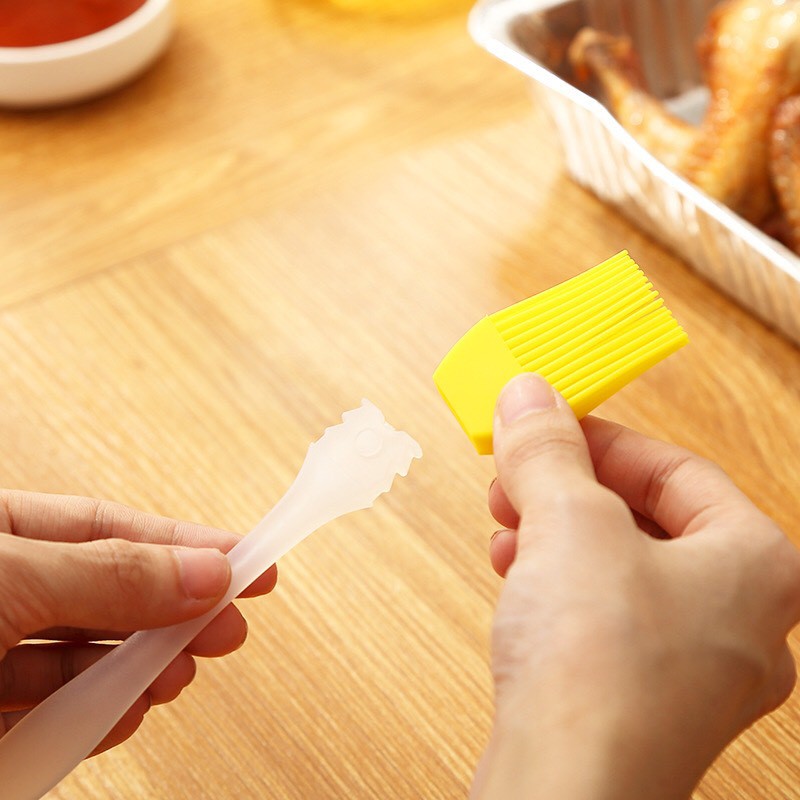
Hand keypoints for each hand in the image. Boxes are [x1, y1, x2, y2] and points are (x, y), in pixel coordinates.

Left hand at [0, 490, 276, 756]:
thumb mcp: (9, 579)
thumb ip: (107, 575)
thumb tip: (204, 572)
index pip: (104, 526)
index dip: (179, 542)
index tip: (245, 556)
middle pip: (103, 593)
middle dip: (171, 611)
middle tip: (229, 625)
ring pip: (79, 657)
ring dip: (139, 667)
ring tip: (180, 672)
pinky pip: (45, 715)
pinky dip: (93, 715)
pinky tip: (127, 711)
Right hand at [472, 374, 799, 799]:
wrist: (565, 790)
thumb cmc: (598, 665)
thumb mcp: (570, 520)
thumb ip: (551, 450)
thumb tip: (530, 398)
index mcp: (757, 567)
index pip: (679, 471)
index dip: (605, 441)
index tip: (552, 426)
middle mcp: (741, 622)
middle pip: (647, 518)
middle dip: (571, 488)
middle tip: (521, 472)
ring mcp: (695, 668)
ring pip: (622, 567)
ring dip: (557, 532)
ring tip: (507, 520)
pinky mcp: (644, 699)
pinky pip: (605, 615)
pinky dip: (559, 582)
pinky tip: (515, 572)